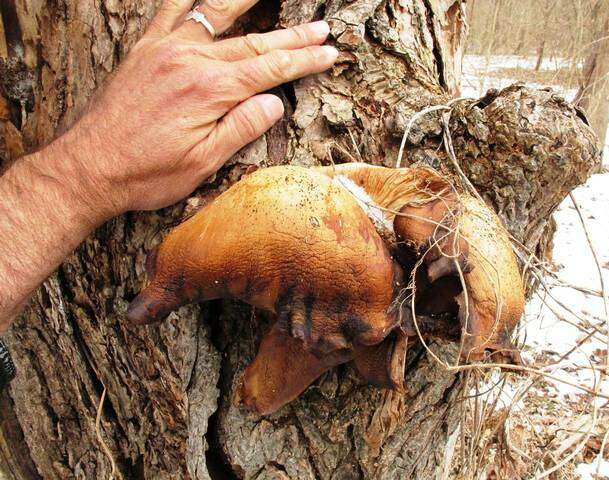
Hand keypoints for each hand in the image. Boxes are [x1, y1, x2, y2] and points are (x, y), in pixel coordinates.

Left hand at [54, 0, 336, 215]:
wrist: (87, 168)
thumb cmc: (146, 173)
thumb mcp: (203, 162)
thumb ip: (241, 127)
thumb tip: (274, 102)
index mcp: (209, 90)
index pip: (270, 69)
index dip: (303, 60)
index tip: (328, 53)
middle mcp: (189, 60)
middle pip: (253, 42)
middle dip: (292, 36)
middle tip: (321, 28)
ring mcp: (164, 49)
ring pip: (216, 17)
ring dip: (249, 3)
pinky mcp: (144, 50)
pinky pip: (170, 11)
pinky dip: (190, 0)